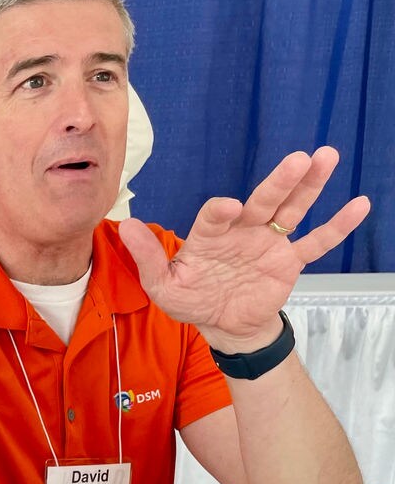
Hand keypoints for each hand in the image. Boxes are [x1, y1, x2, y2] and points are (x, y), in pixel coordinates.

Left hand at [118, 147, 369, 352]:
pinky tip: (359, 205)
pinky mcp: (289, 262)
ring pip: (292, 210)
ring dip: (309, 186)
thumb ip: (147, 257)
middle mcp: (242, 231)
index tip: (229, 208)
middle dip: (279, 181)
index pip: (216, 216)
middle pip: (263, 201)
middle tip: (298, 158)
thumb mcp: (162, 285)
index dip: (221, 210)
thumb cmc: (191, 300)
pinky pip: (316, 242)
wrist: (223, 325)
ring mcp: (268, 243)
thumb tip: (123, 225)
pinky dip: (336, 226)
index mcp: (210, 234)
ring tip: (326, 158)